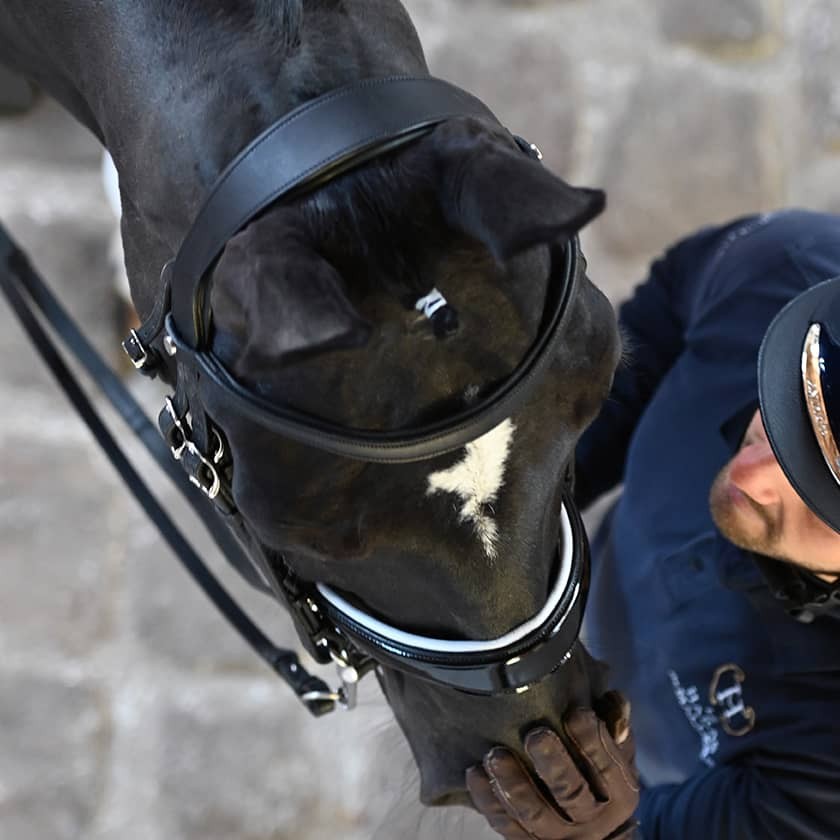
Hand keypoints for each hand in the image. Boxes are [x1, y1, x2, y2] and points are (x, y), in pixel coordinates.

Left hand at [466, 692, 639, 838]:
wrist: (595, 832)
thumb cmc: (601, 774)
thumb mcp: (618, 750)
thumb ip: (614, 721)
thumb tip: (612, 699)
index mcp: (620, 794)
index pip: (609, 768)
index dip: (593, 741)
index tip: (575, 712)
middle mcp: (592, 820)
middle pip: (571, 793)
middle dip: (553, 764)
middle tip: (535, 735)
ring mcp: (560, 837)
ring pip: (535, 815)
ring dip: (514, 784)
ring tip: (495, 755)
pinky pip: (507, 826)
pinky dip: (489, 800)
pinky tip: (475, 772)